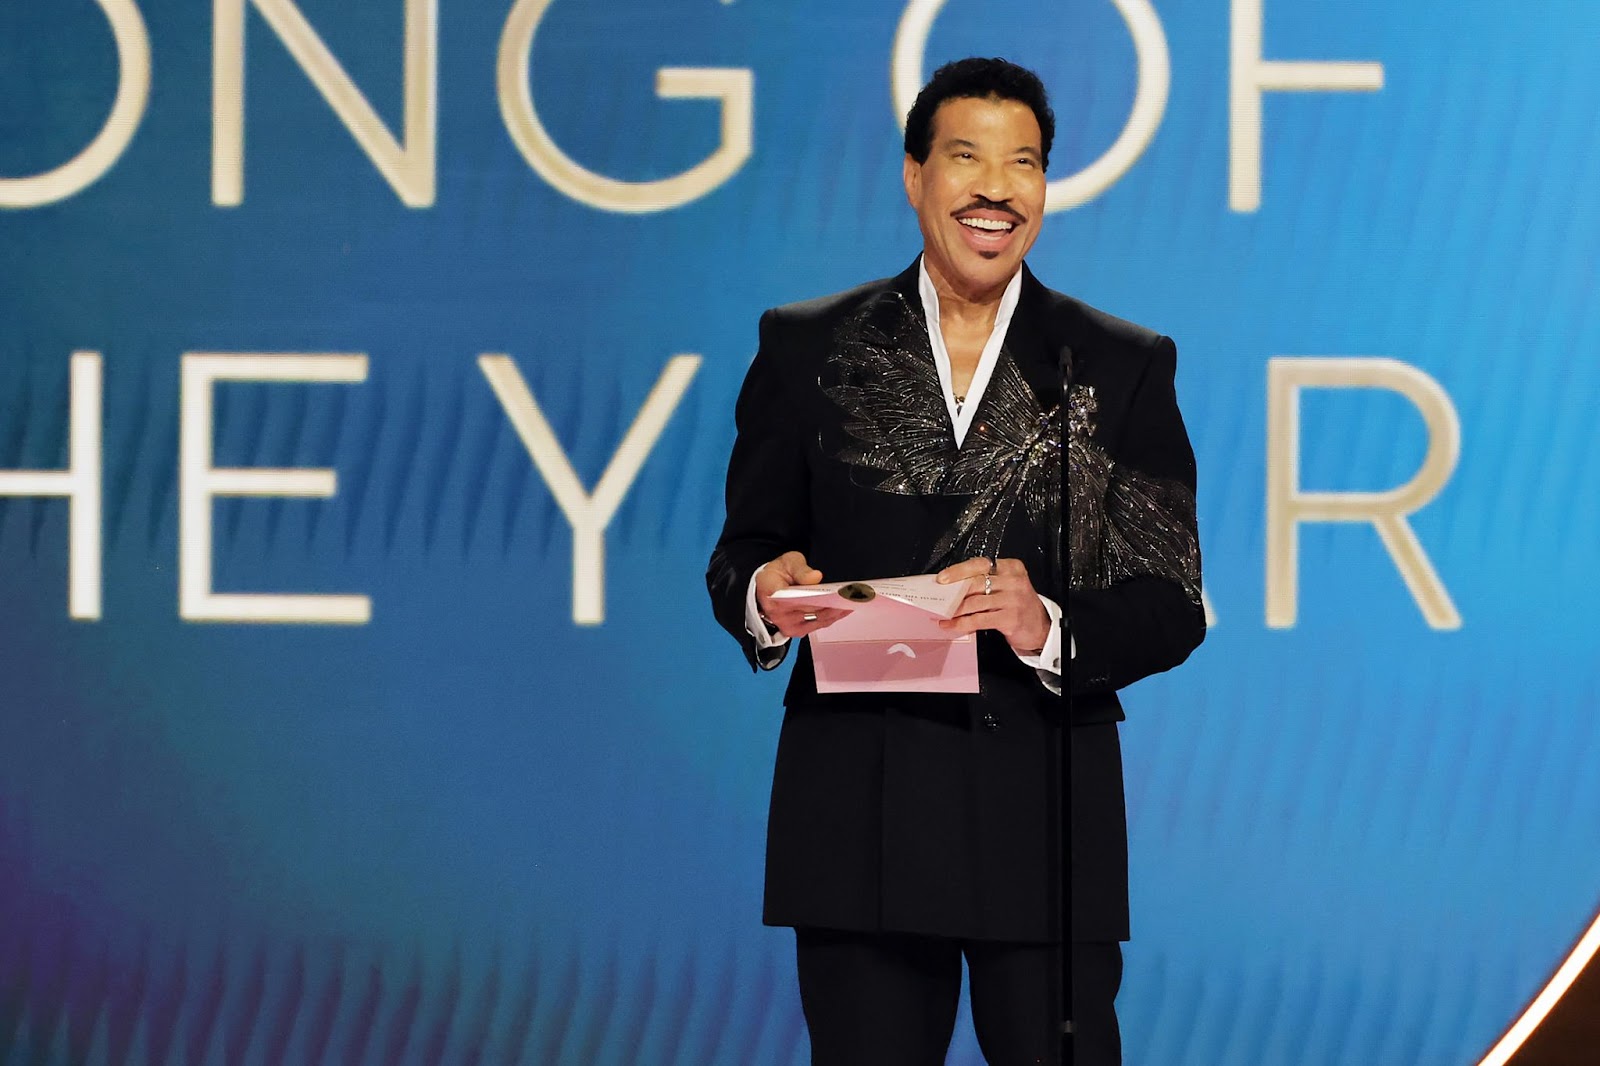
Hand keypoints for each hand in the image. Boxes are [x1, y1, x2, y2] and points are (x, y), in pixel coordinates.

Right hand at [755, 551, 850, 637]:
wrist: (767, 588)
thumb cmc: (777, 574)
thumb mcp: (787, 562)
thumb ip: (800, 569)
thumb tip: (815, 578)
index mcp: (772, 593)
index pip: (799, 598)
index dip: (819, 596)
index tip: (837, 592)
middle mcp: (778, 614)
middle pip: (813, 609)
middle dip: (833, 601)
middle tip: (852, 594)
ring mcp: (788, 625)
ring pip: (819, 619)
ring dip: (837, 610)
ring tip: (854, 600)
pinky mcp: (797, 631)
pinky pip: (819, 624)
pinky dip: (833, 616)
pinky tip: (845, 608)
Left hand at [936, 557, 1051, 653]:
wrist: (1040, 626)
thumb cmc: (1018, 604)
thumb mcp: (1008, 585)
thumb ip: (986, 581)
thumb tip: (953, 584)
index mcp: (1011, 567)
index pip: (980, 564)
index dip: (958, 571)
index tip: (942, 578)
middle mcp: (1013, 581)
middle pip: (975, 582)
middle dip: (953, 592)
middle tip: (938, 598)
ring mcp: (1013, 599)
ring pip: (974, 602)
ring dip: (954, 610)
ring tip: (942, 613)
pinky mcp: (1010, 618)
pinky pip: (979, 619)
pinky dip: (961, 623)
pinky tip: (951, 625)